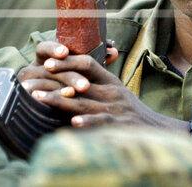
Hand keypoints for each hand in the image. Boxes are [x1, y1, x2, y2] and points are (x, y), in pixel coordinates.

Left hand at [16, 40, 173, 128]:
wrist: (157, 130)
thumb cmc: (132, 112)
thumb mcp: (117, 92)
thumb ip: (97, 84)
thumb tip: (71, 79)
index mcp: (111, 81)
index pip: (87, 63)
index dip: (67, 61)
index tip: (47, 62)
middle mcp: (112, 92)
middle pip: (80, 81)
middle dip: (56, 79)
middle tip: (34, 79)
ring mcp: (115, 108)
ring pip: (84, 102)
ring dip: (60, 100)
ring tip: (40, 99)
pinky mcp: (119, 125)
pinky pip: (101, 122)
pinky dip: (87, 122)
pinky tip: (73, 122)